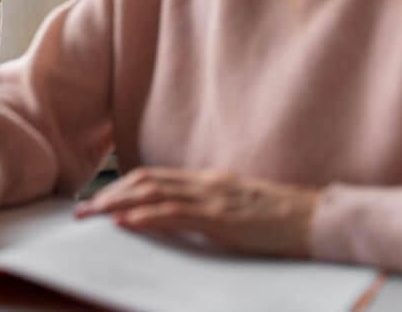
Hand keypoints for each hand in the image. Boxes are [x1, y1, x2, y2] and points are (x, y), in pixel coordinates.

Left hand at [75, 167, 320, 257]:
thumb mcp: (238, 210)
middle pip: (145, 182)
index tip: (96, 200)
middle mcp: (205, 184)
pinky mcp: (224, 219)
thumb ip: (209, 210)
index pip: (153, 178)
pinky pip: (177, 214)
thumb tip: (179, 220)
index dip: (120, 187)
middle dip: (109, 195)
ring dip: (118, 204)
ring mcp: (214, 199)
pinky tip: (126, 223)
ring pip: (154, 194)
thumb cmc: (284, 221)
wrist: (320, 220)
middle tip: (81, 211)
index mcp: (208, 182)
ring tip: (92, 216)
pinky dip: (147, 217)